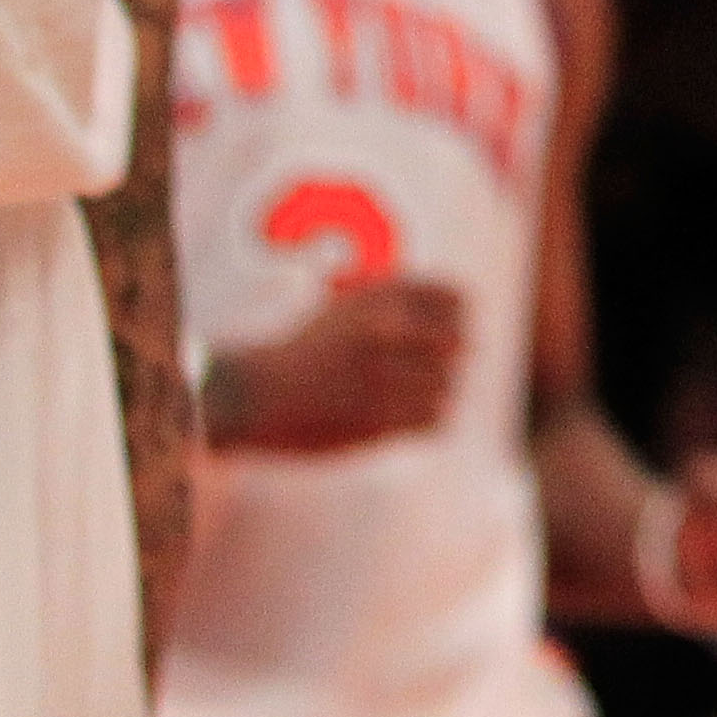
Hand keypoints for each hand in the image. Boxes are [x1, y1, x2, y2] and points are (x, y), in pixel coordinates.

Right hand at [201, 275, 467, 451]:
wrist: (257, 394)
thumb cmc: (306, 348)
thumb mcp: (349, 305)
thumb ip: (400, 301)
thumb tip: (459, 313)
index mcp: (382, 296)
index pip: (458, 300)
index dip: (458, 320)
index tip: (445, 336)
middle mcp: (386, 330)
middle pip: (460, 344)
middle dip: (449, 359)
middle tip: (433, 370)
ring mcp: (382, 374)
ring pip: (448, 385)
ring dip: (434, 393)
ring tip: (405, 397)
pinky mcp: (377, 419)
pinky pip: (435, 418)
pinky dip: (425, 420)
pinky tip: (402, 418)